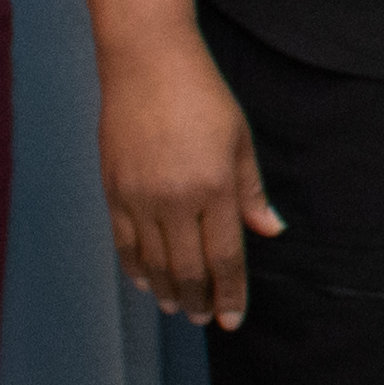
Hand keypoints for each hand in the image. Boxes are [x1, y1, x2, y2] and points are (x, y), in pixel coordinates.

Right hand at [96, 19, 278, 330]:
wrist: (146, 64)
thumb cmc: (203, 98)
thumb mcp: (240, 142)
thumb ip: (251, 193)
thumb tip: (270, 231)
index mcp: (214, 189)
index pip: (225, 257)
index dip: (230, 293)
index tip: (233, 319)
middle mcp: (175, 200)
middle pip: (187, 268)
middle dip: (200, 300)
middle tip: (206, 320)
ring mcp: (139, 198)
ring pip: (153, 262)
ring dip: (168, 290)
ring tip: (180, 308)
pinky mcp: (113, 190)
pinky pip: (124, 243)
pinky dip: (136, 268)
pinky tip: (147, 282)